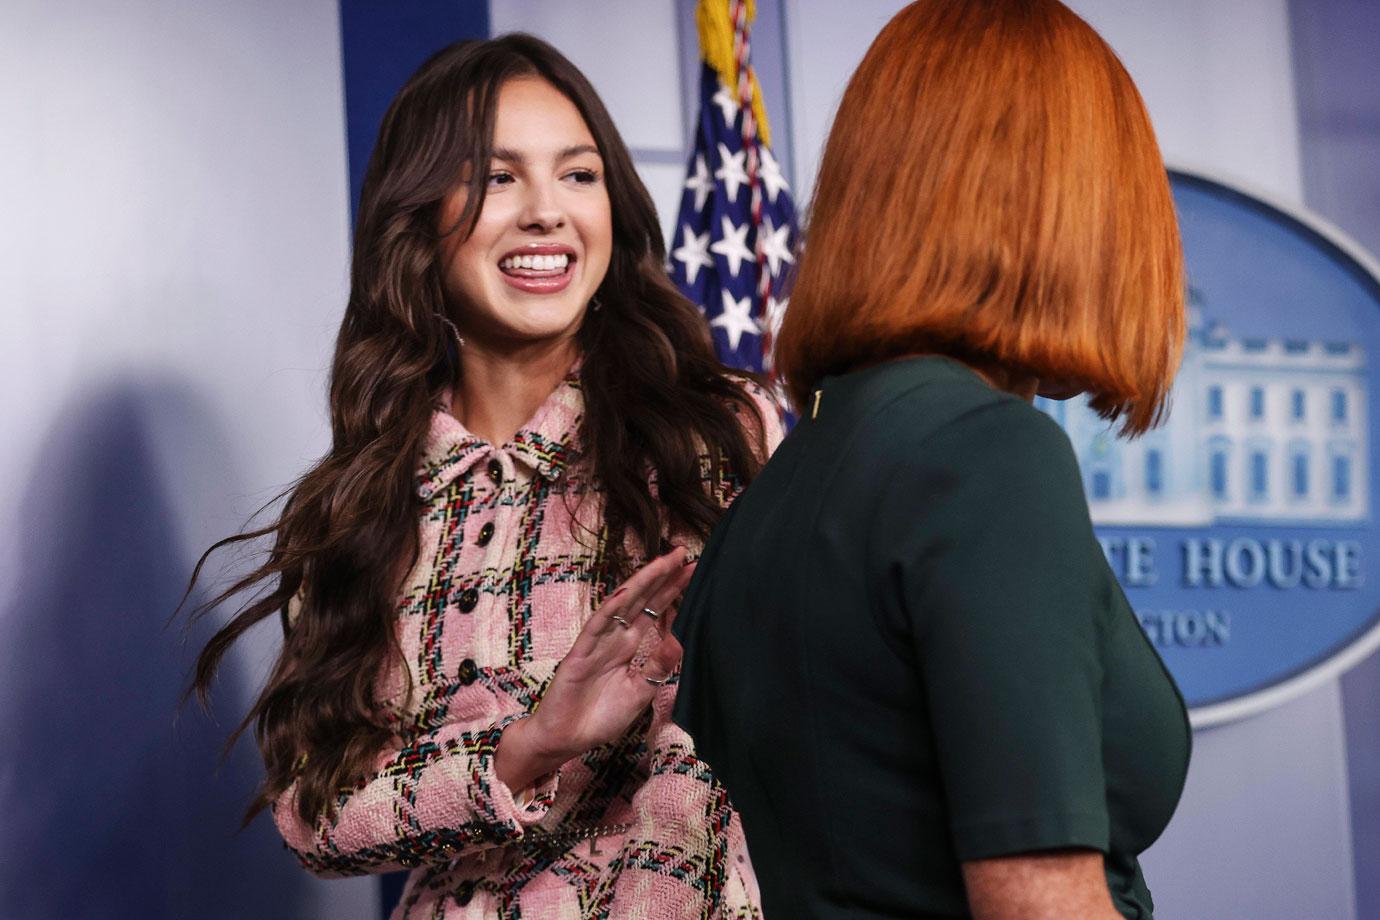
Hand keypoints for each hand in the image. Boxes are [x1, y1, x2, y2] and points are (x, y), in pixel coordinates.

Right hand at [495, 548, 693, 791]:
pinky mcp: (579, 655)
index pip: (654, 611)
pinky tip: (625, 594)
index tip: (693, 570)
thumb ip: (658, 668)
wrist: (565, 740)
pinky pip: (596, 628)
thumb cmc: (600, 717)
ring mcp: (596, 643)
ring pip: (621, 606)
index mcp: (629, 646)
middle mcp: (614, 638)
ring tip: (661, 563)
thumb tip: (682, 641)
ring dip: (640, 584)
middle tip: (683, 553)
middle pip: (641, 600)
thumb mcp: (639, 693)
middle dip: (661, 577)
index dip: (671, 590)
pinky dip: (609, 610)